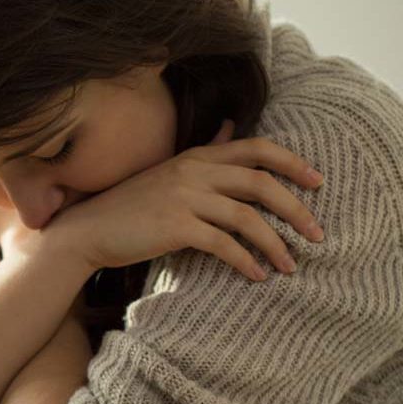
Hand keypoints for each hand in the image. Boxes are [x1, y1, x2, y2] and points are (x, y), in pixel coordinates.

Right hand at [46, 120, 325, 280]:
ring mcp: (183, 198)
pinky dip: (246, 261)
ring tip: (290, 265)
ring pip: (248, 217)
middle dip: (297, 209)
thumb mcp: (167, 172)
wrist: (85, 231)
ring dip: (276, 244)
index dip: (292, 163)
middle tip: (317, 233)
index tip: (318, 182)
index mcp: (194, 157)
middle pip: (261, 183)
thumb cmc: (126, 207)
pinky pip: (224, 244)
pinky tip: (257, 275)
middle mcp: (192, 172)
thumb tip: (228, 128)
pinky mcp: (175, 227)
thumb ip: (203, 153)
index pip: (256, 148)